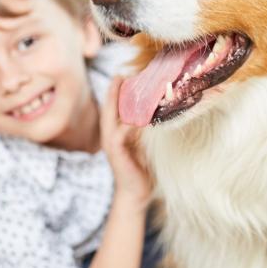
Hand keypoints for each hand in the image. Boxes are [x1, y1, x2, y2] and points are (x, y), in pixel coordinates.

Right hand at [101, 77, 152, 205]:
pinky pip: (120, 134)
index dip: (116, 92)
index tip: (124, 75)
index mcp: (116, 132)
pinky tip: (136, 115)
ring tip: (123, 87)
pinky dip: (127, 124)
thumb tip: (158, 110)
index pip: (114, 108)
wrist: (137, 193)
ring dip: (117, 102)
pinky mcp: (116, 153)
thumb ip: (145, 128)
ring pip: (111, 118)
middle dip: (112, 91)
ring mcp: (111, 144)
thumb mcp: (144, 143)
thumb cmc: (143, 167)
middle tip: (119, 74)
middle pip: (108, 109)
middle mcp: (110, 136)